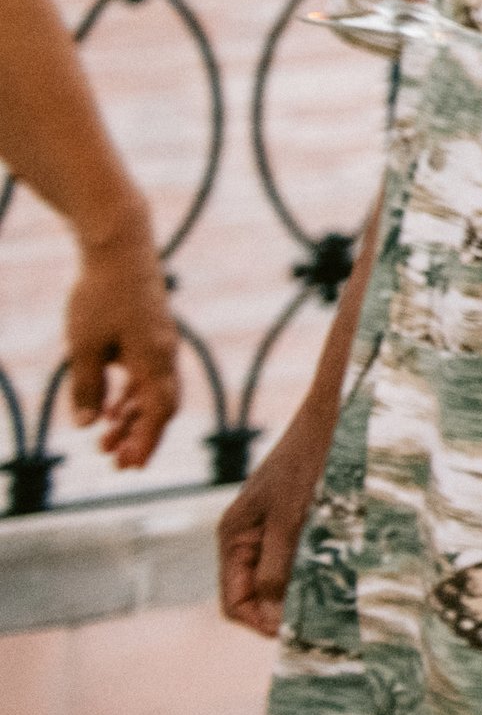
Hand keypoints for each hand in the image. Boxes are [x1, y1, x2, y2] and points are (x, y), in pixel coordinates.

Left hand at [62, 223, 179, 469]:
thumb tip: (87, 426)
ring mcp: (159, 343)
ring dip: (133, 419)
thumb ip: (87, 388)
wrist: (119, 248)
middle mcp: (164, 354)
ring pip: (153, 392)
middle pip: (161, 406)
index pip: (159, 411)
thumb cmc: (101, 296)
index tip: (129, 466)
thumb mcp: (84, 347)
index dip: (146, 441)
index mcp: (154, 358)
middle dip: (142, 437)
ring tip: (106, 444)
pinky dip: (131, 397)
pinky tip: (112, 410)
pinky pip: (146, 375)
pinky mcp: (149, 334)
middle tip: (118, 465)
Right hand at [216, 401, 331, 636]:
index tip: (293, 633)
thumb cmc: (312, 457)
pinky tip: (339, 579)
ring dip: (300, 594)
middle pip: (256, 593)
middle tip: (320, 625)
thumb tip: (271, 612)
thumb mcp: (293, 516)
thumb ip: (278, 564)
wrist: (336, 411)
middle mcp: (248, 535)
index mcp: (234, 535)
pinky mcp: (296, 517)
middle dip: (281, 612)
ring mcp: (271, 526)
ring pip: (279, 577)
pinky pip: (297, 557)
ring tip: (333, 606)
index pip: (234, 600)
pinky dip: (312, 572)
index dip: (259, 622)